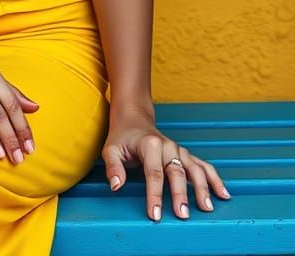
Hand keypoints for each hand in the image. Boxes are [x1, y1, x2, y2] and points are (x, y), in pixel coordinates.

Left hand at [102, 108, 231, 220]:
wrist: (134, 119)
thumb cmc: (122, 137)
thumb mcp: (110, 149)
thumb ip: (113, 167)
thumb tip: (116, 186)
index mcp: (150, 145)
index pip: (153, 173)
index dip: (155, 195)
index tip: (155, 214)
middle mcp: (168, 146)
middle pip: (177, 173)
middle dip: (180, 195)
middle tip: (183, 215)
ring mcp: (179, 151)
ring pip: (195, 169)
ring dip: (203, 188)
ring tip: (207, 208)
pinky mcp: (185, 155)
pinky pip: (203, 166)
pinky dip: (215, 179)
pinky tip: (223, 194)